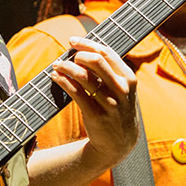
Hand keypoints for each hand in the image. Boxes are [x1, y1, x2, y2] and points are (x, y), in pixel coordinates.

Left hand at [50, 36, 138, 168]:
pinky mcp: (95, 115)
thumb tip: (84, 49)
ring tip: (57, 65)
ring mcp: (109, 103)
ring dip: (66, 67)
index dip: (87, 43)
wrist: (119, 144)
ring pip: (83, 76)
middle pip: (96, 61)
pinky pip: (75, 93)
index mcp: (129, 78)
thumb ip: (110, 71)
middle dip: (78, 54)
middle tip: (67, 56)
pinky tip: (56, 77)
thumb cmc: (117, 110)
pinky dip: (63, 81)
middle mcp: (121, 89)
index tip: (72, 41)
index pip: (107, 53)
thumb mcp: (123, 90)